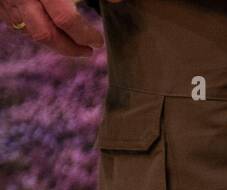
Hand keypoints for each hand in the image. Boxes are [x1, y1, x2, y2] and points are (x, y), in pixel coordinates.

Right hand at [2, 0, 120, 57]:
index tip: (98, 41)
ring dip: (52, 42)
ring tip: (72, 44)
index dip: (85, 34)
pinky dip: (34, 30)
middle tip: (88, 51)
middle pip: (44, 33)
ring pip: (29, 31)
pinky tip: (51, 30)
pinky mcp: (0, 3)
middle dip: (69, 48)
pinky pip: (16, 23)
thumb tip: (118, 1)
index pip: (66, 19)